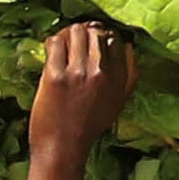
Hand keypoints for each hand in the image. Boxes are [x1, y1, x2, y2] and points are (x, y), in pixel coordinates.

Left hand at [30, 22, 135, 157]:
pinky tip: (50, 48)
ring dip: (66, 33)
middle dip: (83, 31)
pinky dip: (52, 41)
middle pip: (95, 32)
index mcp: (120, 77)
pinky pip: (55, 43)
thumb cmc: (88, 127)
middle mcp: (102, 71)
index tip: (91, 40)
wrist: (63, 148)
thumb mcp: (119, 101)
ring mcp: (78, 72)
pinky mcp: (55, 76)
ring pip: (75, 32)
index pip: (116, 39)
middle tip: (73, 39)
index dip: (102, 34)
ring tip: (61, 42)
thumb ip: (128, 74)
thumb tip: (127, 46)